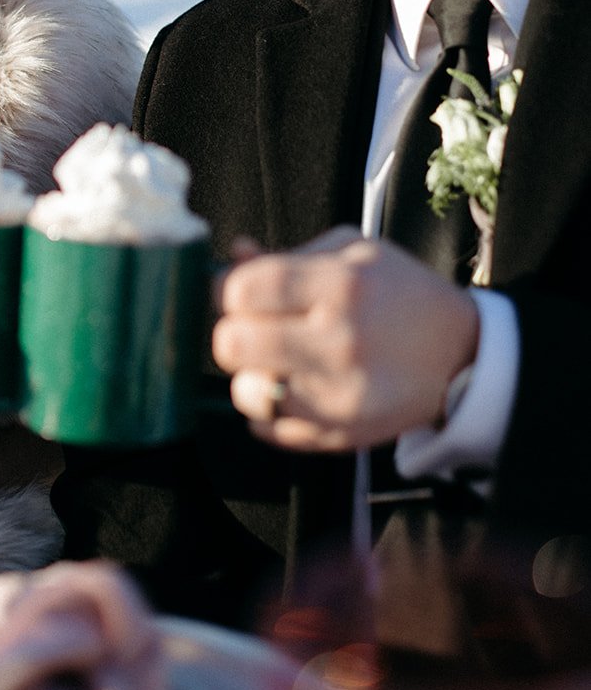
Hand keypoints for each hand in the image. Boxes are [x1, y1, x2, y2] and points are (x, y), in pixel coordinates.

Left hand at [212, 228, 478, 450]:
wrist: (461, 354)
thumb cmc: (399, 294)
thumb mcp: (354, 254)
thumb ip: (287, 255)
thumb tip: (233, 255)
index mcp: (341, 286)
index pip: (241, 291)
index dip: (227, 290)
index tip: (240, 294)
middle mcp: (340, 342)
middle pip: (231, 344)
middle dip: (234, 333)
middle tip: (256, 329)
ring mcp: (340, 397)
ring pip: (245, 392)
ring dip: (251, 376)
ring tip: (278, 362)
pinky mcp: (340, 436)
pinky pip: (267, 429)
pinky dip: (270, 410)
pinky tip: (296, 387)